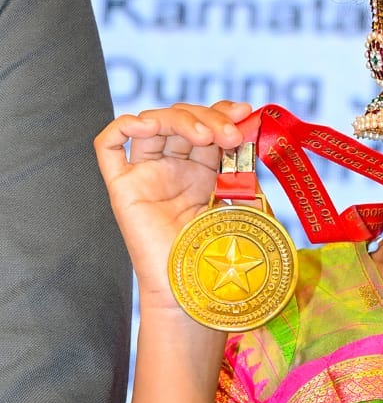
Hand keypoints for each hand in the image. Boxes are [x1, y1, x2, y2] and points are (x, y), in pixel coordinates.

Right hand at [94, 101, 250, 311]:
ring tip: (207, 136)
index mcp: (203, 169)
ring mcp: (147, 174)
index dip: (223, 112)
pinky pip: (109, 146)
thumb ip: (244, 167)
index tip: (246, 114)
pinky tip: (149, 126)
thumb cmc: (221, 255)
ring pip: (153, 123)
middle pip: (183, 119)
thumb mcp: (243, 201)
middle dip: (209, 118)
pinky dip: (125, 126)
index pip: (207, 124)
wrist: (194, 290)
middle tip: (231, 135)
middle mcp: (174, 167)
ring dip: (181, 119)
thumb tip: (253, 126)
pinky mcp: (123, 187)